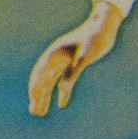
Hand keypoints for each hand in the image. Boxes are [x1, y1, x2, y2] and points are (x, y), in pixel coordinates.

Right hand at [28, 0, 124, 115]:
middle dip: (38, 95)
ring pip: (51, 81)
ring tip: (41, 112)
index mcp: (56, 53)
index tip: (32, 99)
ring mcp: (64, 60)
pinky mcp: (73, 63)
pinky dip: (62, 92)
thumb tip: (63, 90)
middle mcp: (57, 57)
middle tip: (34, 112)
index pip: (41, 72)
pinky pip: (63, 79)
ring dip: (46, 95)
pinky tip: (62, 104)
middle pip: (43, 78)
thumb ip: (74, 72)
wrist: (105, 25)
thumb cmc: (96, 37)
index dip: (36, 86)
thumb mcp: (86, 55)